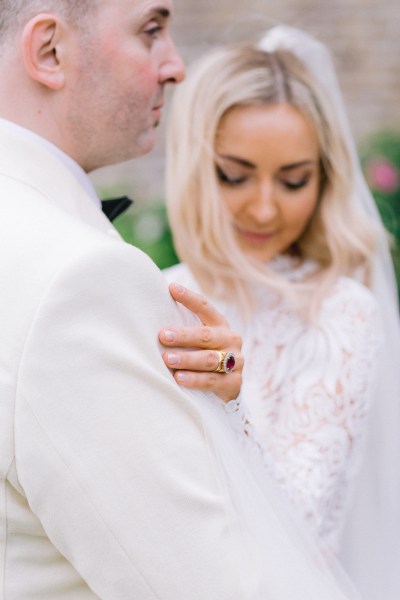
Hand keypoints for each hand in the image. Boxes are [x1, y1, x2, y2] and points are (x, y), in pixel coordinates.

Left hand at [159, 283, 242, 402]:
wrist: (226, 386)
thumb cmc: (203, 355)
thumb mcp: (198, 340)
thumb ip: (184, 327)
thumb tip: (153, 308)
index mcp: (220, 324)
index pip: (205, 307)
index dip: (189, 298)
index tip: (172, 289)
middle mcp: (230, 339)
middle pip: (206, 335)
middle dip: (183, 335)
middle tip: (162, 336)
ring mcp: (235, 361)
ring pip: (209, 359)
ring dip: (187, 358)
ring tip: (167, 359)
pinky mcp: (234, 382)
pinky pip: (212, 381)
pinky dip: (195, 379)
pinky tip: (179, 378)